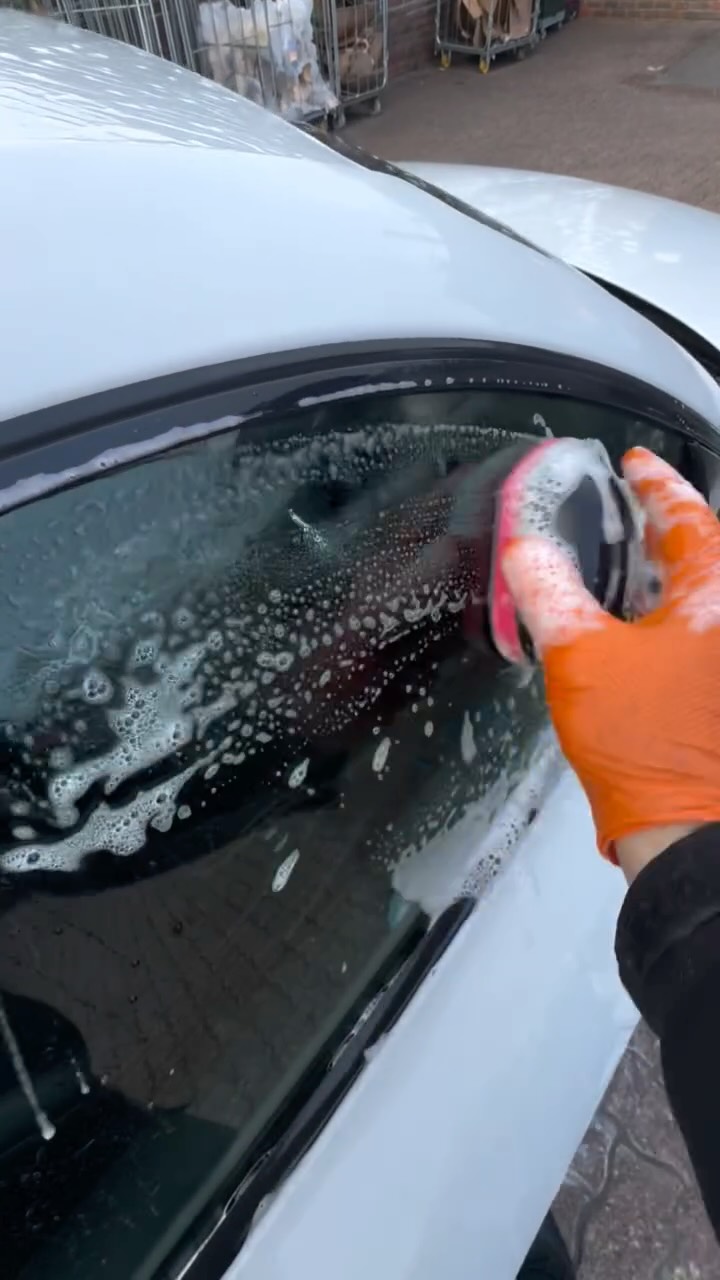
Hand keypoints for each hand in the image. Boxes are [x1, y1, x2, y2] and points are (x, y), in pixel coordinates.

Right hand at [502, 446, 719, 877]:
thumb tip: (525, 549)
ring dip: (660, 575)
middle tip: (623, 511)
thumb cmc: (646, 744)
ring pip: (697, 597)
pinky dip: (662, 617)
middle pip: (702, 555)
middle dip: (661, 529)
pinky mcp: (713, 696)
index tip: (636, 465)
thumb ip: (550, 594)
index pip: (690, 517)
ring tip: (618, 563)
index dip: (657, 486)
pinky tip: (625, 631)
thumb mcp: (581, 655)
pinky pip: (693, 634)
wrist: (684, 831)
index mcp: (713, 595)